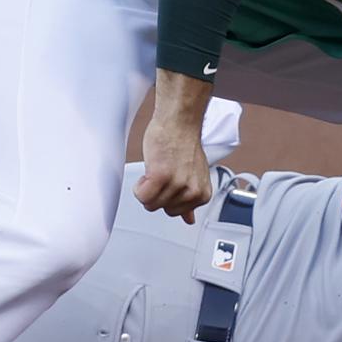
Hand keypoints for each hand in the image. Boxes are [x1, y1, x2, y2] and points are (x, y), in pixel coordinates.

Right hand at [136, 70, 215, 222]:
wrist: (179, 121)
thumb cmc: (184, 142)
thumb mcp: (194, 176)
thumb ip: (190, 200)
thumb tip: (189, 220)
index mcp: (202, 194)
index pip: (175, 213)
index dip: (168, 195)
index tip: (172, 179)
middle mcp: (192, 191)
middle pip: (161, 210)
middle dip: (157, 192)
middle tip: (163, 172)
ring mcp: (177, 185)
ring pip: (150, 204)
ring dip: (147, 187)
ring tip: (157, 168)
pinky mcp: (161, 177)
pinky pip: (141, 196)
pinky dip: (139, 185)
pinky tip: (149, 170)